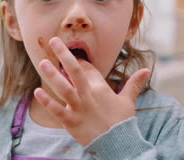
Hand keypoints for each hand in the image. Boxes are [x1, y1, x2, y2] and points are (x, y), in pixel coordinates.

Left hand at [34, 37, 150, 145]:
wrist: (117, 144)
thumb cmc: (122, 122)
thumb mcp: (128, 101)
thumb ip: (134, 83)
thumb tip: (147, 69)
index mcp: (101, 88)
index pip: (88, 70)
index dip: (79, 61)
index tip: (71, 54)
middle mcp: (88, 95)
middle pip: (74, 71)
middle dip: (63, 55)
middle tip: (54, 40)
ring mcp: (78, 108)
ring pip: (63, 88)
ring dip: (52, 75)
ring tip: (42, 63)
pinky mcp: (70, 122)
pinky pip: (56, 110)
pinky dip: (46, 101)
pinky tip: (37, 91)